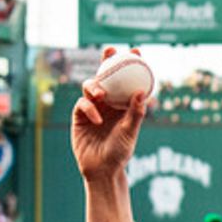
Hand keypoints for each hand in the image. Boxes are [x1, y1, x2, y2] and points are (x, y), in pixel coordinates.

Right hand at [71, 46, 147, 182]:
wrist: (102, 169)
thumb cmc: (120, 152)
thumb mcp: (130, 132)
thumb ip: (135, 113)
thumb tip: (142, 92)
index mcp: (122, 104)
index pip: (127, 80)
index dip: (130, 64)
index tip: (137, 51)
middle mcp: (108, 103)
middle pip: (106, 76)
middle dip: (107, 61)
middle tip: (110, 51)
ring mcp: (93, 108)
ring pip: (90, 86)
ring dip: (95, 86)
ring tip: (101, 94)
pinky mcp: (79, 116)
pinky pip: (82, 104)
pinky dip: (88, 108)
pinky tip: (96, 119)